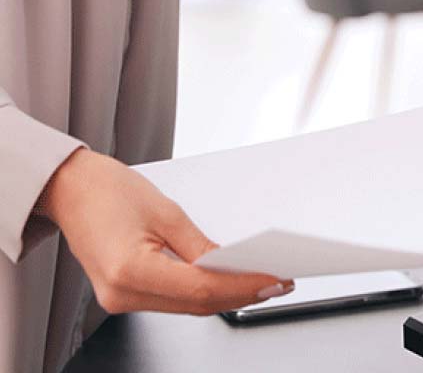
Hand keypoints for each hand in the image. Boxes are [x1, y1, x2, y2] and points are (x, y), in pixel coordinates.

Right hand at [38, 148, 293, 314]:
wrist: (69, 188)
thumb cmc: (108, 190)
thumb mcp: (166, 212)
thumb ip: (201, 246)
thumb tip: (235, 266)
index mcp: (129, 271)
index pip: (201, 290)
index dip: (243, 287)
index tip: (274, 280)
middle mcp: (121, 294)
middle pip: (197, 304)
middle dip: (242, 294)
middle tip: (279, 282)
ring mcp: (119, 299)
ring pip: (188, 307)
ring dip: (227, 296)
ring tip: (263, 282)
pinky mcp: (124, 294)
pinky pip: (173, 300)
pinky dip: (204, 293)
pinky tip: (229, 282)